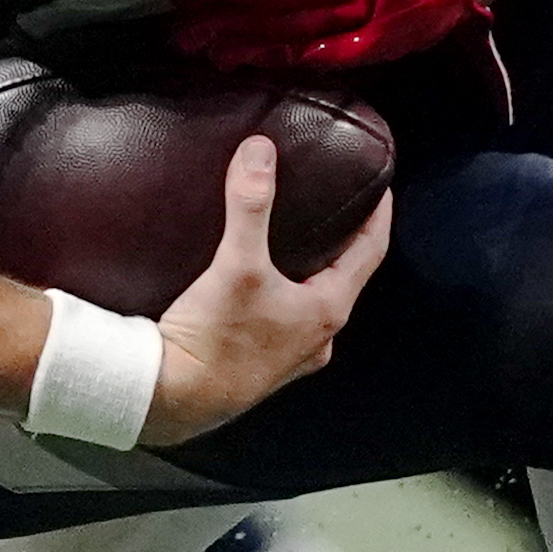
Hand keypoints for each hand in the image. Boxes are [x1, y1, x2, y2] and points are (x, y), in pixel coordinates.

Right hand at [143, 135, 391, 442]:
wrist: (172, 399)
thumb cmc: (214, 341)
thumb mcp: (236, 264)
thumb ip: (249, 205)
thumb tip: (260, 152)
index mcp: (328, 310)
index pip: (371, 252)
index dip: (378, 215)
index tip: (380, 187)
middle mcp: (318, 337)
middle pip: (344, 277)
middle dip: (343, 241)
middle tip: (336, 206)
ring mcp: (290, 356)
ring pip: (313, 301)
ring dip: (311, 270)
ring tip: (296, 238)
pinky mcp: (260, 363)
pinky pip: (284, 319)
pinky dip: (282, 294)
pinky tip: (258, 285)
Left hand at [165, 0, 512, 70]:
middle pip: (263, 5)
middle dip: (217, 18)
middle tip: (178, 29)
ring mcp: (364, 15)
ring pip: (289, 34)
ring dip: (243, 43)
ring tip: (206, 49)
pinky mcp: (386, 36)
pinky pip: (329, 54)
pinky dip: (290, 59)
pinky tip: (260, 61)